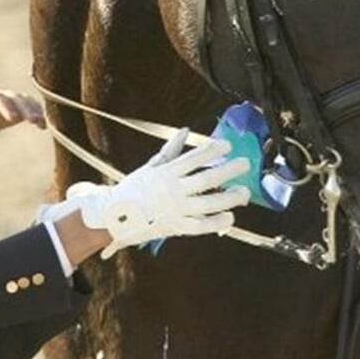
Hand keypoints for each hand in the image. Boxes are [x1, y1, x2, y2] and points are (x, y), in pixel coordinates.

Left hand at [0, 87, 44, 146]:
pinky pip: (29, 107)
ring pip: (24, 100)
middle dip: (24, 108)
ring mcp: (9, 100)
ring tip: (41, 123)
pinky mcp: (16, 107)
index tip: (13, 118)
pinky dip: (37, 113)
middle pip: (14, 97)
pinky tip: (43, 126)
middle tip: (33, 120)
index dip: (5, 106)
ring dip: (34, 110)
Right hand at [66, 130, 249, 254]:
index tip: (227, 146)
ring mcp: (174, 210)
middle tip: (245, 164)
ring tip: (244, 193)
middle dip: (227, 170)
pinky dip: (216, 222)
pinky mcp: (175, 227)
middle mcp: (171, 190)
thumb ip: (170, 150)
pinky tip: (230, 217)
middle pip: (205, 179)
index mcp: (165, 172)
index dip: (212, 150)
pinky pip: (199, 226)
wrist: (113, 217)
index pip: (193, 158)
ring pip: (207, 203)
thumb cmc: (134, 189)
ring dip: (228, 198)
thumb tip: (185, 130)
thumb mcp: (151, 167)